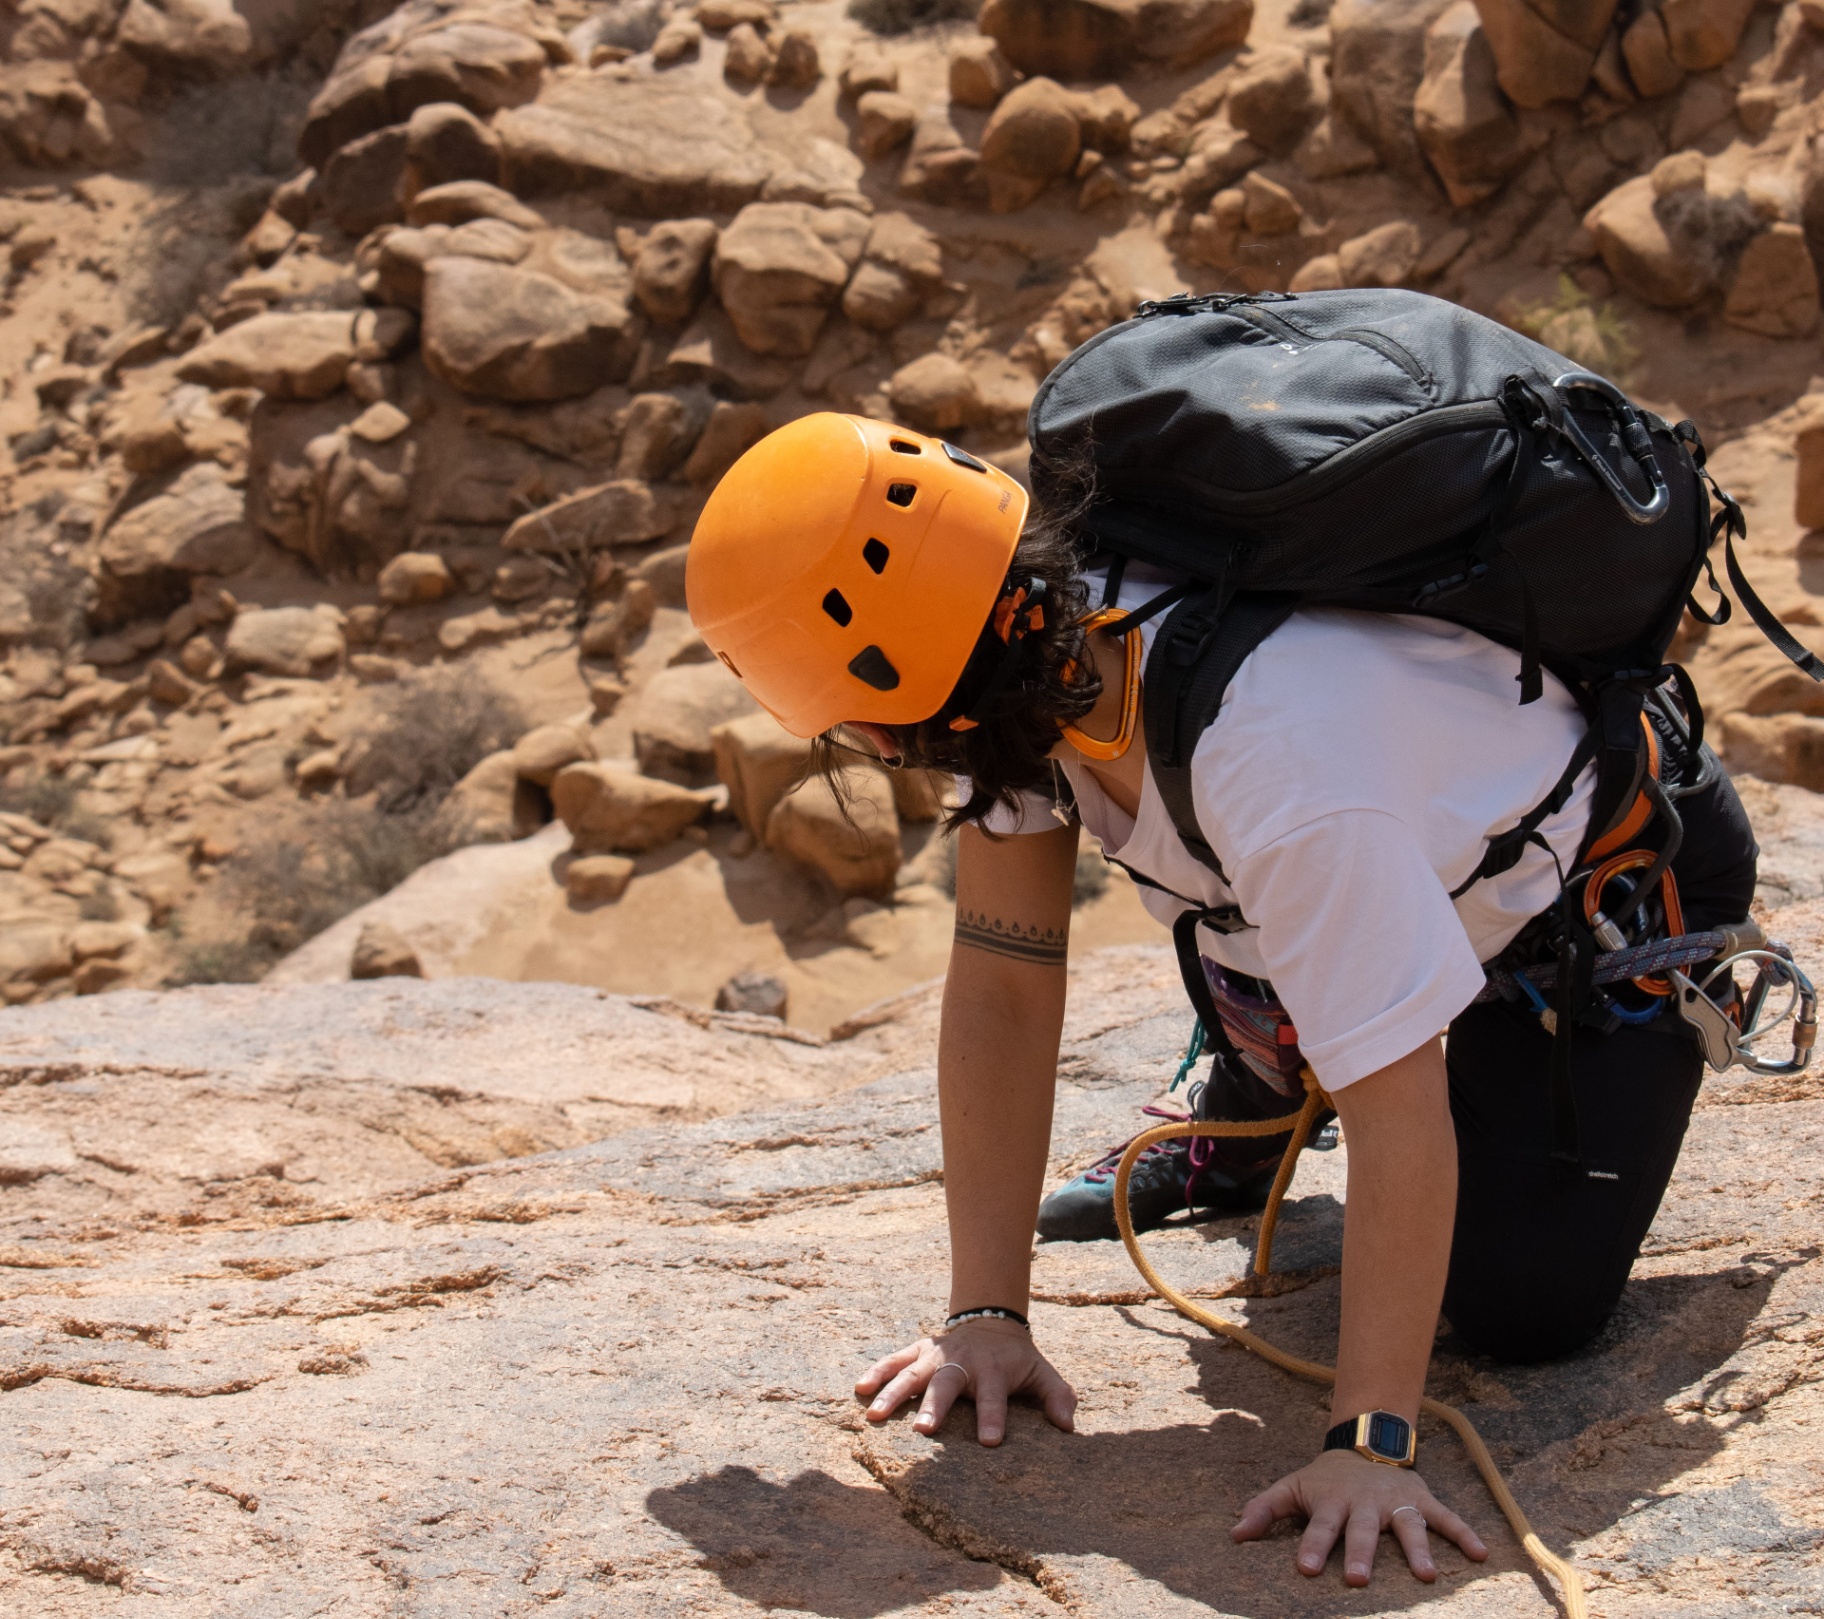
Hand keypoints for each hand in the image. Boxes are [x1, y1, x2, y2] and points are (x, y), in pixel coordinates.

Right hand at [853, 1319, 1076, 1445]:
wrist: (991, 1319)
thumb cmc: (1016, 1358)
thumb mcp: (1042, 1372)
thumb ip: (1058, 1397)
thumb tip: (1068, 1427)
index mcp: (993, 1371)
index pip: (994, 1396)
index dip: (993, 1417)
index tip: (990, 1441)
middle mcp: (961, 1363)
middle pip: (947, 1384)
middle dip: (935, 1406)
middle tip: (924, 1430)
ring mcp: (936, 1356)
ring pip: (912, 1373)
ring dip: (894, 1392)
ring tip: (874, 1414)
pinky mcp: (918, 1351)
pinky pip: (894, 1360)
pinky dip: (876, 1372)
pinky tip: (859, 1389)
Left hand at [1231, 1449, 1487, 1585]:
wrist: (1365, 1444)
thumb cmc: (1324, 1478)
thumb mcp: (1292, 1486)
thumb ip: (1264, 1508)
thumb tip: (1234, 1535)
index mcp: (1332, 1501)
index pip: (1320, 1526)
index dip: (1313, 1546)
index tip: (1306, 1568)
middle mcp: (1364, 1503)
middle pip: (1362, 1530)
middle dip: (1360, 1552)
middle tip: (1358, 1579)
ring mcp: (1395, 1502)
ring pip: (1407, 1525)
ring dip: (1416, 1549)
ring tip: (1426, 1576)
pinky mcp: (1421, 1500)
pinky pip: (1445, 1517)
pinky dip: (1463, 1533)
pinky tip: (1479, 1553)